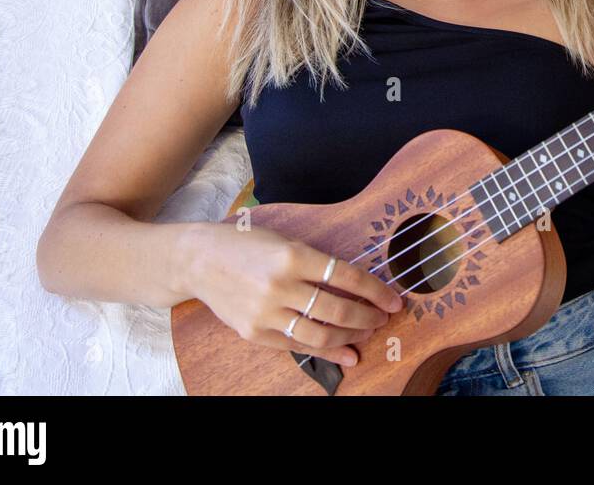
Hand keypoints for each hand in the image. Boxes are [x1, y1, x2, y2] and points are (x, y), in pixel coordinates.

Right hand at [184, 223, 404, 368]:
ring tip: (367, 332)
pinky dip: (327, 353)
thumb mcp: (285, 240)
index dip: (375, 291)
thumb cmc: (247, 244)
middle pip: (337, 309)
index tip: (394, 299)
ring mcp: (265, 312)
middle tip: (383, 317)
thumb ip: (317, 261)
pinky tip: (347, 354)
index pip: (346, 276)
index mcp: (292, 255)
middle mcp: (279, 285)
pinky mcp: (255, 332)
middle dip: (368, 317)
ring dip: (352, 336)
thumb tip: (356, 284)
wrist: (199, 260)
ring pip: (320, 334)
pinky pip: (298, 346)